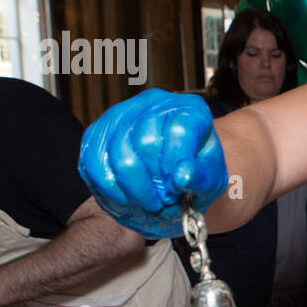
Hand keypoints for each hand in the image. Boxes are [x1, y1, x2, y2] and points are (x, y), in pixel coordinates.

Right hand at [78, 89, 227, 238]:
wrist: (171, 181)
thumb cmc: (194, 177)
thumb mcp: (211, 180)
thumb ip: (203, 178)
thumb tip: (183, 176)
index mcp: (189, 109)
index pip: (180, 130)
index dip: (178, 165)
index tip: (180, 186)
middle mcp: (154, 104)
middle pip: (147, 143)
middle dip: (157, 182)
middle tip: (167, 199)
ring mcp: (121, 115)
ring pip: (120, 157)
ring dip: (137, 191)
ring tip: (152, 203)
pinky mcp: (96, 134)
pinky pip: (95, 165)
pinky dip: (112, 191)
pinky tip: (129, 200)